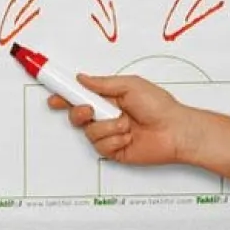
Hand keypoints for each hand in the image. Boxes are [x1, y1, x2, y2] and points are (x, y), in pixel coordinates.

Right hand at [46, 74, 194, 166]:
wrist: (175, 131)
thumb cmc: (160, 106)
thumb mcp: (130, 85)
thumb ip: (102, 83)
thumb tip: (82, 78)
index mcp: (109, 98)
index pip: (80, 95)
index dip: (65, 95)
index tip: (53, 94)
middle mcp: (106, 116)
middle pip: (76, 115)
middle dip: (79, 111)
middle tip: (91, 109)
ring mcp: (109, 134)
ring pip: (88, 132)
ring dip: (107, 127)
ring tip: (126, 124)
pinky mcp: (114, 151)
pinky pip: (101, 146)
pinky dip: (115, 140)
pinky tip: (128, 137)